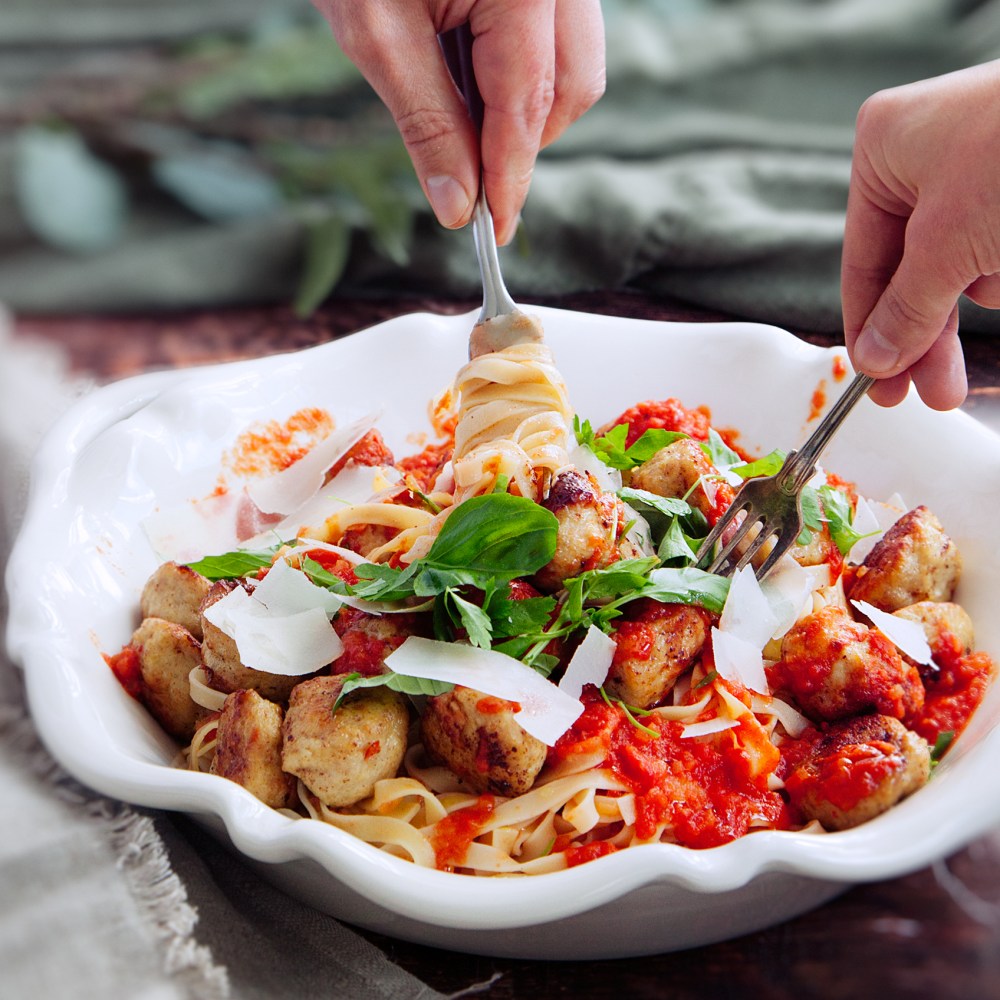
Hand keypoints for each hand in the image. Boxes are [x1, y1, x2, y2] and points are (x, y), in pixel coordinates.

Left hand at [314, 0, 604, 244]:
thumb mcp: (376, 33)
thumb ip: (426, 122)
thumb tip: (457, 203)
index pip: (527, 101)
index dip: (510, 175)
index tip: (493, 228)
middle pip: (570, 86)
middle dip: (523, 143)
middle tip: (473, 181)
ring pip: (572, 65)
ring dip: (525, 112)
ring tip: (463, 122)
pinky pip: (557, 37)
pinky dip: (520, 74)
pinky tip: (471, 79)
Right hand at [841, 60, 999, 409]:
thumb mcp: (948, 244)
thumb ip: (906, 309)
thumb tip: (873, 358)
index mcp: (884, 150)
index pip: (862, 262)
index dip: (869, 329)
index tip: (878, 382)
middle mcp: (926, 156)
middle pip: (912, 272)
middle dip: (930, 334)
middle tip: (937, 393)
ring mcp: (978, 168)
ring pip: (961, 266)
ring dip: (986, 289)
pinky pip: (996, 250)